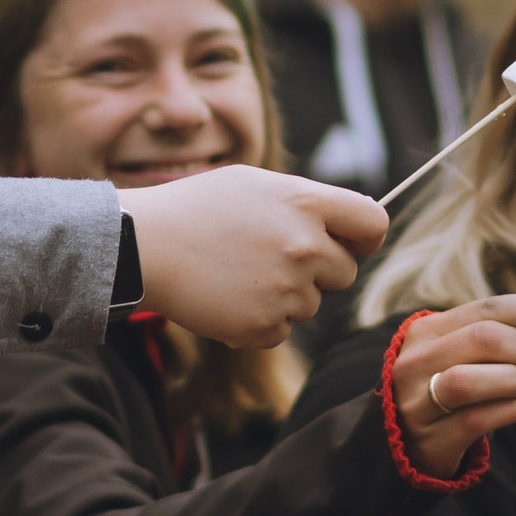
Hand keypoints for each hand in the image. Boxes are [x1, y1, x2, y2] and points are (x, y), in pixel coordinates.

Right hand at [126, 167, 386, 348]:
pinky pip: (282, 330)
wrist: (143, 246)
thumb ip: (305, 203)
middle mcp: (304, 246)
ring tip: (237, 274)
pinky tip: (228, 297)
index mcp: (305, 203)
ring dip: (284, 296)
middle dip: (317, 270)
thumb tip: (345, 230)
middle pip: (345, 273)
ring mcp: (287, 289)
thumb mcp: (254, 185)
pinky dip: (259, 321)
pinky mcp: (265, 325)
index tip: (349, 243)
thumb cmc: (196, 209)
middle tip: (269, 258)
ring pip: (311, 304)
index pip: (373, 223)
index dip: (364, 237)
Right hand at [388, 293, 515, 475]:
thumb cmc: (449, 386)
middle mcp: (416, 361)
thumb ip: (501, 332)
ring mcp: (418, 401)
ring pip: (471, 380)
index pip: (488, 308)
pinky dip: (512, 410)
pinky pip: (477, 420)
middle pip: (485, 339)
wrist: (406, 441)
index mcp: (427, 330)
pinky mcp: (430, 438)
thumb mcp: (463, 352)